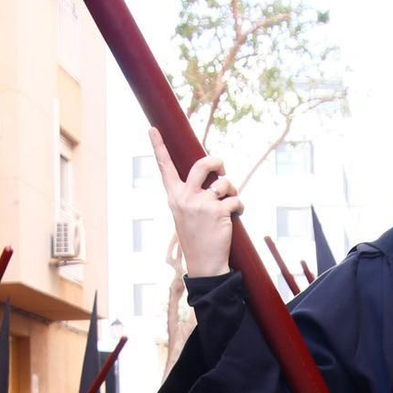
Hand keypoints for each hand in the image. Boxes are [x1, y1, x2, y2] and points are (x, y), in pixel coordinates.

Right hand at [151, 132, 242, 277]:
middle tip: (222, 168)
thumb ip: (192, 194)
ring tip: (228, 204)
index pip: (164, 168)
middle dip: (217, 161)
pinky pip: (235, 199)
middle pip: (202, 164)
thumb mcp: (186, 213)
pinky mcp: (217, 211)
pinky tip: (235, 216)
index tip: (152, 128)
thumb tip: (212, 175)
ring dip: (232, 191)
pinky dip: (239, 207)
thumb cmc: (197, 237)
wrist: (204, 264)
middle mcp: (185, 197)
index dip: (158, 146)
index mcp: (174, 197)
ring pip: (224, 183)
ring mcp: (201, 204)